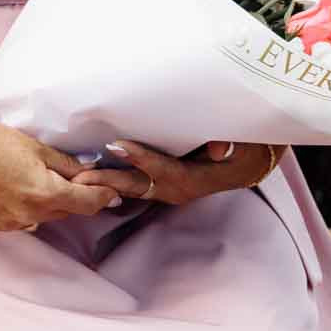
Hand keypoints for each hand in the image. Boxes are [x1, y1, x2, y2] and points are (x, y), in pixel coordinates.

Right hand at [0, 114, 121, 232]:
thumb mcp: (35, 146)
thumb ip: (66, 165)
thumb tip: (88, 173)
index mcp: (44, 193)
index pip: (87, 203)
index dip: (102, 196)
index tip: (111, 193)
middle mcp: (29, 214)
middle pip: (65, 211)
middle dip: (70, 196)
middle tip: (63, 176)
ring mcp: (9, 223)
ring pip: (42, 216)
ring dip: (44, 202)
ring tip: (27, 179)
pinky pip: (18, 219)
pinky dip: (21, 207)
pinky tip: (7, 188)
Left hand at [76, 140, 281, 208]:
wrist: (254, 160)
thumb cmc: (250, 145)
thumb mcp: (250, 142)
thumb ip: (233, 142)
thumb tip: (216, 147)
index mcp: (204, 177)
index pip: (170, 171)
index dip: (143, 159)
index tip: (117, 145)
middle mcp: (184, 188)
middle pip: (144, 186)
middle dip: (110, 181)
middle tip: (79, 177)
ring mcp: (171, 188)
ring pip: (135, 188)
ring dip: (106, 184)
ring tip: (76, 179)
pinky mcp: (162, 183)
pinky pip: (135, 185)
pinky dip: (113, 181)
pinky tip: (90, 175)